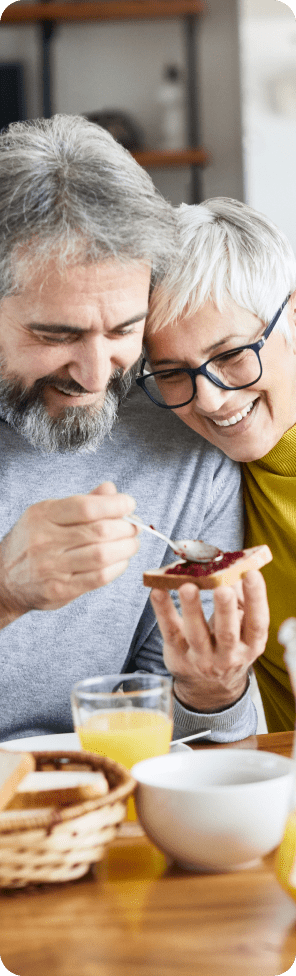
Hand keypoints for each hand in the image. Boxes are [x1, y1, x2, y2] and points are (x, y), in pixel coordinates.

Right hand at [0, 482, 139, 615]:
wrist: (4, 578)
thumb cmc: (32, 542)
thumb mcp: (48, 514)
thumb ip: (82, 503)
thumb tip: (111, 490)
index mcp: (43, 515)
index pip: (86, 507)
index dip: (115, 505)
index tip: (129, 504)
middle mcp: (45, 540)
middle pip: (98, 531)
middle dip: (125, 528)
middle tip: (134, 527)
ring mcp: (51, 567)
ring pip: (102, 555)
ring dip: (126, 548)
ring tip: (132, 543)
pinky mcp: (60, 589)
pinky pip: (98, 578)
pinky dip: (117, 568)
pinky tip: (121, 561)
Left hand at [150, 571, 268, 711]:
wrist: (208, 687)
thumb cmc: (226, 645)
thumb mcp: (242, 629)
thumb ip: (240, 602)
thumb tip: (234, 569)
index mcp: (250, 646)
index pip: (257, 623)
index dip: (256, 599)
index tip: (252, 574)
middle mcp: (229, 657)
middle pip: (227, 633)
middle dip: (225, 609)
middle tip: (222, 588)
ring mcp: (202, 659)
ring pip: (197, 634)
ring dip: (192, 609)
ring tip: (188, 587)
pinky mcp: (178, 656)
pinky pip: (170, 632)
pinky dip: (163, 611)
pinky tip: (158, 591)